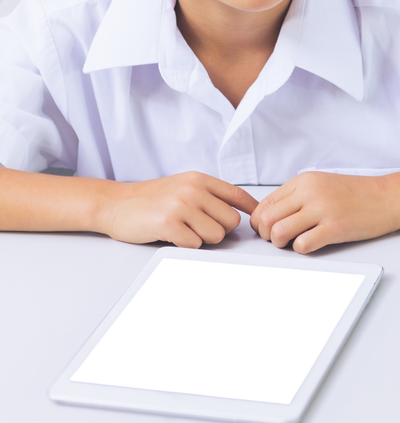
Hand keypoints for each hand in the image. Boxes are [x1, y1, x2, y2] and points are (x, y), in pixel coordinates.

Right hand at [101, 172, 258, 248]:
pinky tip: (173, 236)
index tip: (258, 219)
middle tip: (199, 228)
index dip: (252, 209)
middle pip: (231, 220)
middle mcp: (193, 189)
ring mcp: (181, 206)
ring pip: (216, 235)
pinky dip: (186, 245)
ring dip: (202, 239)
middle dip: (219, 229)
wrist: (116, 204)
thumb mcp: (182, 185)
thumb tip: (237, 211)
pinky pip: (194, 245)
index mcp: (199, 179)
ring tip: (184, 231)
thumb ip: (207, 195)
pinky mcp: (169, 224)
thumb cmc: (150, 198)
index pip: (237, 194)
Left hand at [250, 172, 399, 252]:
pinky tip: (313, 244)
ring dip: (281, 244)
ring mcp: (322, 209)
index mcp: (304, 181)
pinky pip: (302, 245)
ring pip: (279, 232)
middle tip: (279, 240)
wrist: (388, 197)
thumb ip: (297, 196)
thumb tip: (270, 216)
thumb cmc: (356, 193)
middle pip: (267, 219)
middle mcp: (309, 192)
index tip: (267, 230)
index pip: (265, 204)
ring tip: (294, 243)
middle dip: (267, 236)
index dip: (260, 222)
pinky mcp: (334, 228)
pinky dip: (302, 249)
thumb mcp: (322, 184)